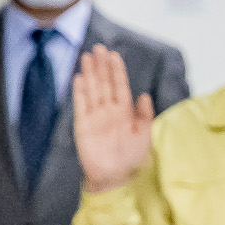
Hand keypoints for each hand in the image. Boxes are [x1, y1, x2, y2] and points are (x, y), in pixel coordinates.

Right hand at [72, 47, 154, 193]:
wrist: (115, 177)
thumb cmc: (133, 158)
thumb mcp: (145, 136)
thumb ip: (145, 116)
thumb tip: (145, 95)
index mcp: (126, 113)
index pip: (121, 86)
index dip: (117, 71)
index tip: (114, 55)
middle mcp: (110, 111)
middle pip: (105, 83)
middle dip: (102, 66)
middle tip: (98, 47)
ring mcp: (96, 116)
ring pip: (93, 89)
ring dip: (91, 73)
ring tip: (88, 56)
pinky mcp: (83, 125)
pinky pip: (81, 105)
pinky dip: (80, 92)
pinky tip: (80, 78)